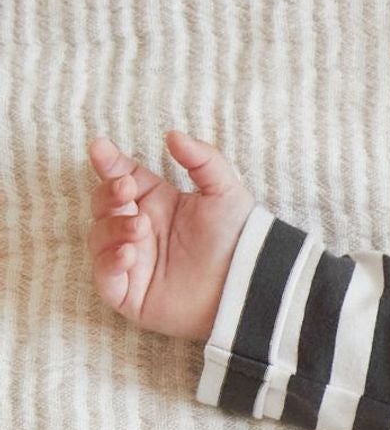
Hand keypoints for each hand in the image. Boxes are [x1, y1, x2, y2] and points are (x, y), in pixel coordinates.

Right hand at [86, 129, 256, 342]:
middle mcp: (140, 230)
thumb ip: (202, 158)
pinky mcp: (131, 295)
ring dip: (113, 227)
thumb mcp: (225, 191)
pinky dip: (109, 262)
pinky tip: (129, 253)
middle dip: (107, 193)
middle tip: (127, 190)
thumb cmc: (240, 238)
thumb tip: (172, 135)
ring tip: (141, 227)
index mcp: (157, 203)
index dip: (108, 163)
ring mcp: (133, 262)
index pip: (120, 177)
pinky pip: (104, 277)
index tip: (102, 149)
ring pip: (99, 237)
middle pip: (103, 204)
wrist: (250, 283)